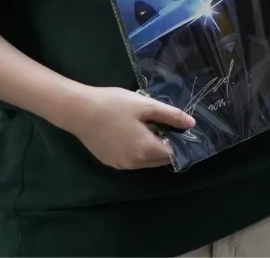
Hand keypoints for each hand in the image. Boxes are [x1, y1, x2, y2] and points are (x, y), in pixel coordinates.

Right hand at [57, 84, 194, 169]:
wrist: (78, 111)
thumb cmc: (114, 105)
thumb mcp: (146, 106)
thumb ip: (171, 115)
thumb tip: (192, 124)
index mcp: (146, 150)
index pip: (174, 154)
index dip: (181, 142)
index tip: (181, 128)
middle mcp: (134, 163)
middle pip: (161, 159)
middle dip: (168, 146)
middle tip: (166, 125)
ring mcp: (120, 165)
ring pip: (146, 161)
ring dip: (153, 149)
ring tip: (149, 127)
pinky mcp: (109, 162)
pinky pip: (132, 160)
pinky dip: (138, 151)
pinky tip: (133, 134)